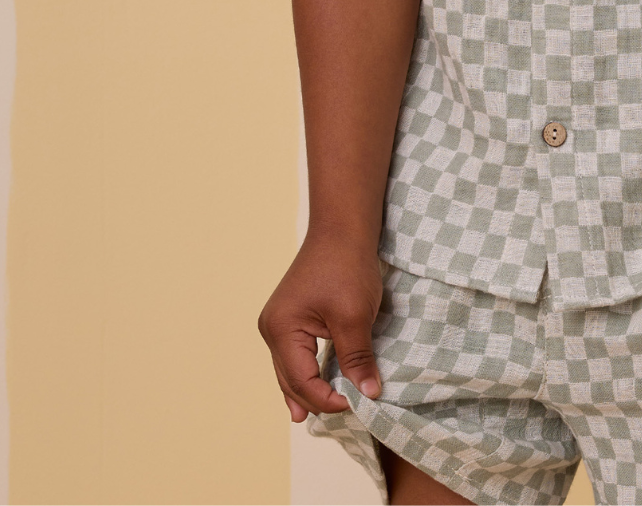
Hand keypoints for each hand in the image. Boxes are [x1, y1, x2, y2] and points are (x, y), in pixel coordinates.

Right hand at [258, 231, 384, 421]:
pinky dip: (307, 372)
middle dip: (316, 400)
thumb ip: (357, 358)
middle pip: (291, 380)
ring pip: (291, 370)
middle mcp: (271, 328)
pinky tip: (316, 385)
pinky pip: (295, 355)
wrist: (342, 226)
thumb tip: (369, 395)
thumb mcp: (354, 316)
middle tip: (346, 413)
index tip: (358, 404)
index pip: (302, 382)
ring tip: (321, 414)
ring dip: (309, 389)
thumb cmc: (347, 266)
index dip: (329, 399)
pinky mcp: (290, 316)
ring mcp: (278, 322)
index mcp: (280, 330)